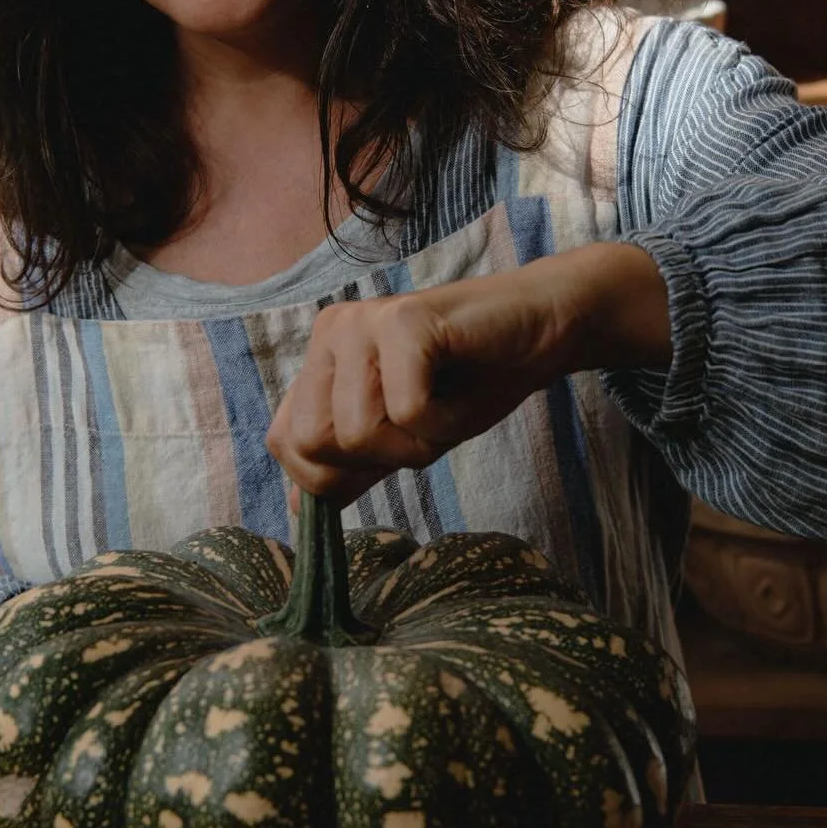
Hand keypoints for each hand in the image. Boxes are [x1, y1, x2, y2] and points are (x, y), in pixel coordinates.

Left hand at [265, 241, 670, 508]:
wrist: (542, 330)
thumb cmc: (474, 381)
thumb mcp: (401, 434)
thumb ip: (349, 462)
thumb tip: (291, 507)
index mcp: (320, 357)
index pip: (283, 442)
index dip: (332, 475)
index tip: (387, 454)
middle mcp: (330, 331)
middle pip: (313, 442)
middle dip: (377, 459)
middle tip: (424, 424)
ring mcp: (363, 321)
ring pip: (358, 433)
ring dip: (417, 442)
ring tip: (447, 403)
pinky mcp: (404, 320)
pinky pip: (406, 412)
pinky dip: (444, 423)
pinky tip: (462, 391)